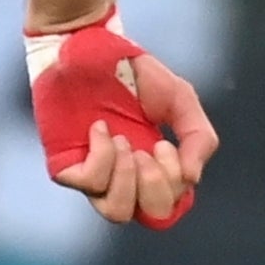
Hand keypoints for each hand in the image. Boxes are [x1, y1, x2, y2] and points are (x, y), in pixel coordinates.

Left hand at [27, 10, 218, 228]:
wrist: (93, 49)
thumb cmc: (135, 74)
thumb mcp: (180, 98)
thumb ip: (198, 136)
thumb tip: (193, 179)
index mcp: (153, 166)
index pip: (170, 205)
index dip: (175, 188)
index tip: (169, 146)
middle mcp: (125, 176)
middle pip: (148, 215)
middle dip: (156, 186)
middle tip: (151, 149)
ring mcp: (95, 172)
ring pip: (116, 211)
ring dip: (128, 179)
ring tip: (126, 143)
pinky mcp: (66, 163)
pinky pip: (88, 182)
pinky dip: (102, 156)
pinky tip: (100, 128)